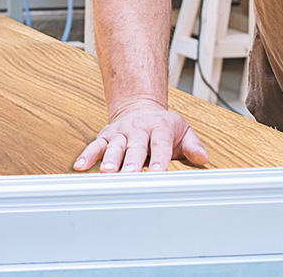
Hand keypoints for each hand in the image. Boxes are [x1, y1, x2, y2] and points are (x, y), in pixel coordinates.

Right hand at [74, 101, 208, 172]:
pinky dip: (87, 155)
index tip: (158, 173)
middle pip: (135, 147)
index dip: (159, 159)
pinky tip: (80, 167)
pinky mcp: (106, 135)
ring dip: (110, 160)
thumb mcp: (182, 130)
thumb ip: (192, 145)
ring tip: (106, 173)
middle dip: (131, 162)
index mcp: (159, 127)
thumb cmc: (163, 125)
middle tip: (129, 176)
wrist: (140, 106)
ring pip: (114, 146)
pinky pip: (95, 145)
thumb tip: (202, 158)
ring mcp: (121, 132)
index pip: (160, 144)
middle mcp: (138, 129)